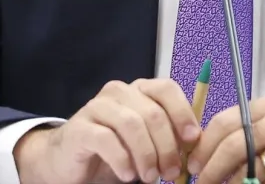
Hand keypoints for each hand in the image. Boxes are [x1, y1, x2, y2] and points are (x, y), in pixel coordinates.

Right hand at [15, 78, 200, 183]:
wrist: (70, 161)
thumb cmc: (115, 151)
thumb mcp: (147, 143)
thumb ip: (168, 137)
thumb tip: (195, 145)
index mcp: (139, 90)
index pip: (167, 89)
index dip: (182, 113)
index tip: (192, 140)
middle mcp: (119, 92)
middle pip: (152, 112)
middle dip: (167, 146)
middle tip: (172, 173)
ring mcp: (97, 107)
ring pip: (131, 124)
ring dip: (146, 155)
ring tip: (151, 177)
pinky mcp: (79, 127)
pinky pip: (106, 139)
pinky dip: (122, 159)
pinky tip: (128, 174)